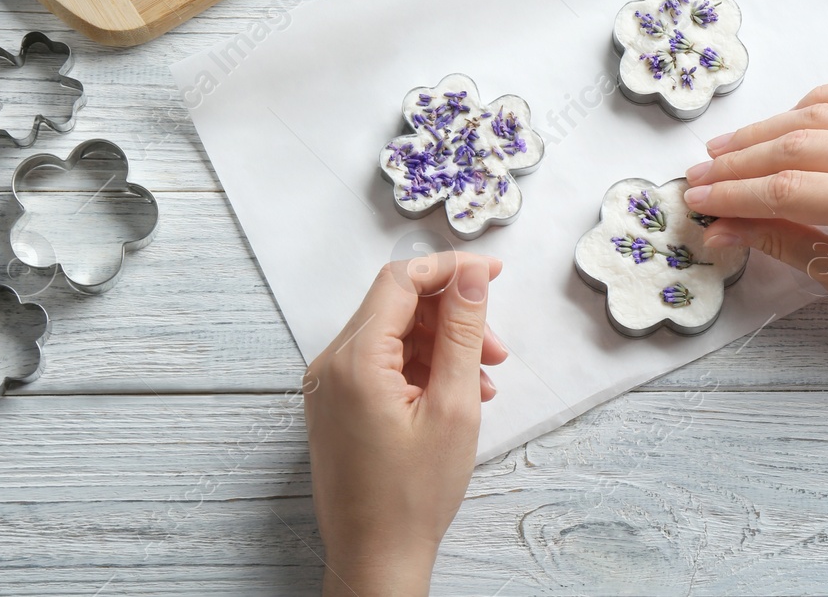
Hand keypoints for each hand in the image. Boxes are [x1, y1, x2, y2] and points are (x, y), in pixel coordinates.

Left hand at [304, 252, 507, 596]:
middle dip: (453, 317)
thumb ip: (463, 332)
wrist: (376, 559)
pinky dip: (424, 370)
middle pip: (398, 307)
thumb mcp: (453, 406)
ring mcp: (330, 387)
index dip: (450, 269)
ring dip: (444, 347)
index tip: (493, 273)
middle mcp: (331, 365)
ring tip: (484, 382)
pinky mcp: (338, 406)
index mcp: (354, 360)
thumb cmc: (412, 496)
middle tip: (497, 348)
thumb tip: (472, 277)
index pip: (401, 280)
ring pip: (395, 337)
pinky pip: (384, 366)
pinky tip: (459, 396)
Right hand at [682, 80, 827, 341]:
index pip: (785, 189)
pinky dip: (814, 104)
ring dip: (764, 130)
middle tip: (697, 178)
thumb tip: (723, 230)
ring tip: (723, 151)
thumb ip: (785, 244)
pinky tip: (784, 122)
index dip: (732, 195)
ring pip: (817, 115)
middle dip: (737, 162)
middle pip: (794, 146)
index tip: (694, 202)